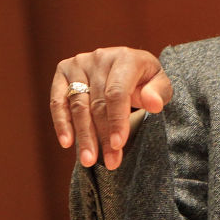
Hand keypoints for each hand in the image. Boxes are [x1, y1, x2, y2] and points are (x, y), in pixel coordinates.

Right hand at [50, 47, 172, 169]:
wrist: (128, 66)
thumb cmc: (146, 80)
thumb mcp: (160, 84)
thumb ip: (159, 93)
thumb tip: (154, 104)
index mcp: (126, 58)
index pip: (116, 93)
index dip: (116, 120)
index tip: (118, 144)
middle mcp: (100, 57)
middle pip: (97, 103)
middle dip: (103, 136)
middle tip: (110, 162)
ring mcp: (79, 63)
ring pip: (78, 105)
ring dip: (84, 136)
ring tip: (89, 160)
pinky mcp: (63, 72)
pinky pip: (58, 101)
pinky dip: (61, 123)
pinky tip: (67, 143)